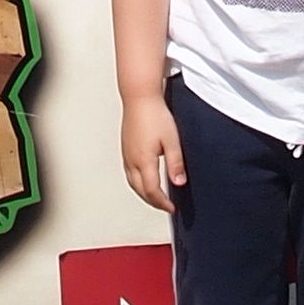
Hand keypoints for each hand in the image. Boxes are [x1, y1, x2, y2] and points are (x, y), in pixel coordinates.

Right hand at [120, 89, 185, 212]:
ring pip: (132, 183)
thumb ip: (175, 164)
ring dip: (144, 193)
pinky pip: (129, 173)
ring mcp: (126, 154)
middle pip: (140, 190)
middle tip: (164, 206)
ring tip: (156, 197)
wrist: (139, 97)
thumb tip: (178, 183)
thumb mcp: (172, 140)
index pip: (152, 191)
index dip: (162, 202)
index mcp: (144, 160)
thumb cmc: (155, 114)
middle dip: (153, 201)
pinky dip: (137, 182)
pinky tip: (145, 179)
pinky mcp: (125, 148)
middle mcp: (132, 160)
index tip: (171, 207)